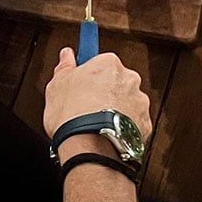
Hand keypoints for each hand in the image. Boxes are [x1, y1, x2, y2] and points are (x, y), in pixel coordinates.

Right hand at [44, 48, 150, 162]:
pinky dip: (123, 127)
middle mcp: (129, 79)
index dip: (90, 74)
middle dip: (104, 92)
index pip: (101, 62)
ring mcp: (139, 102)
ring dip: (116, 110)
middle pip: (116, 82)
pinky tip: (107, 133)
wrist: (90, 145)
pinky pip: (133, 123)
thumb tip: (66, 56)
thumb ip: (65, 67)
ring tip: (95, 123)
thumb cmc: (73, 114)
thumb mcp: (57, 85)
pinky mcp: (144, 124)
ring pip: (127, 103)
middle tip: (85, 106)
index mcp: (108, 65)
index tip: (83, 79)